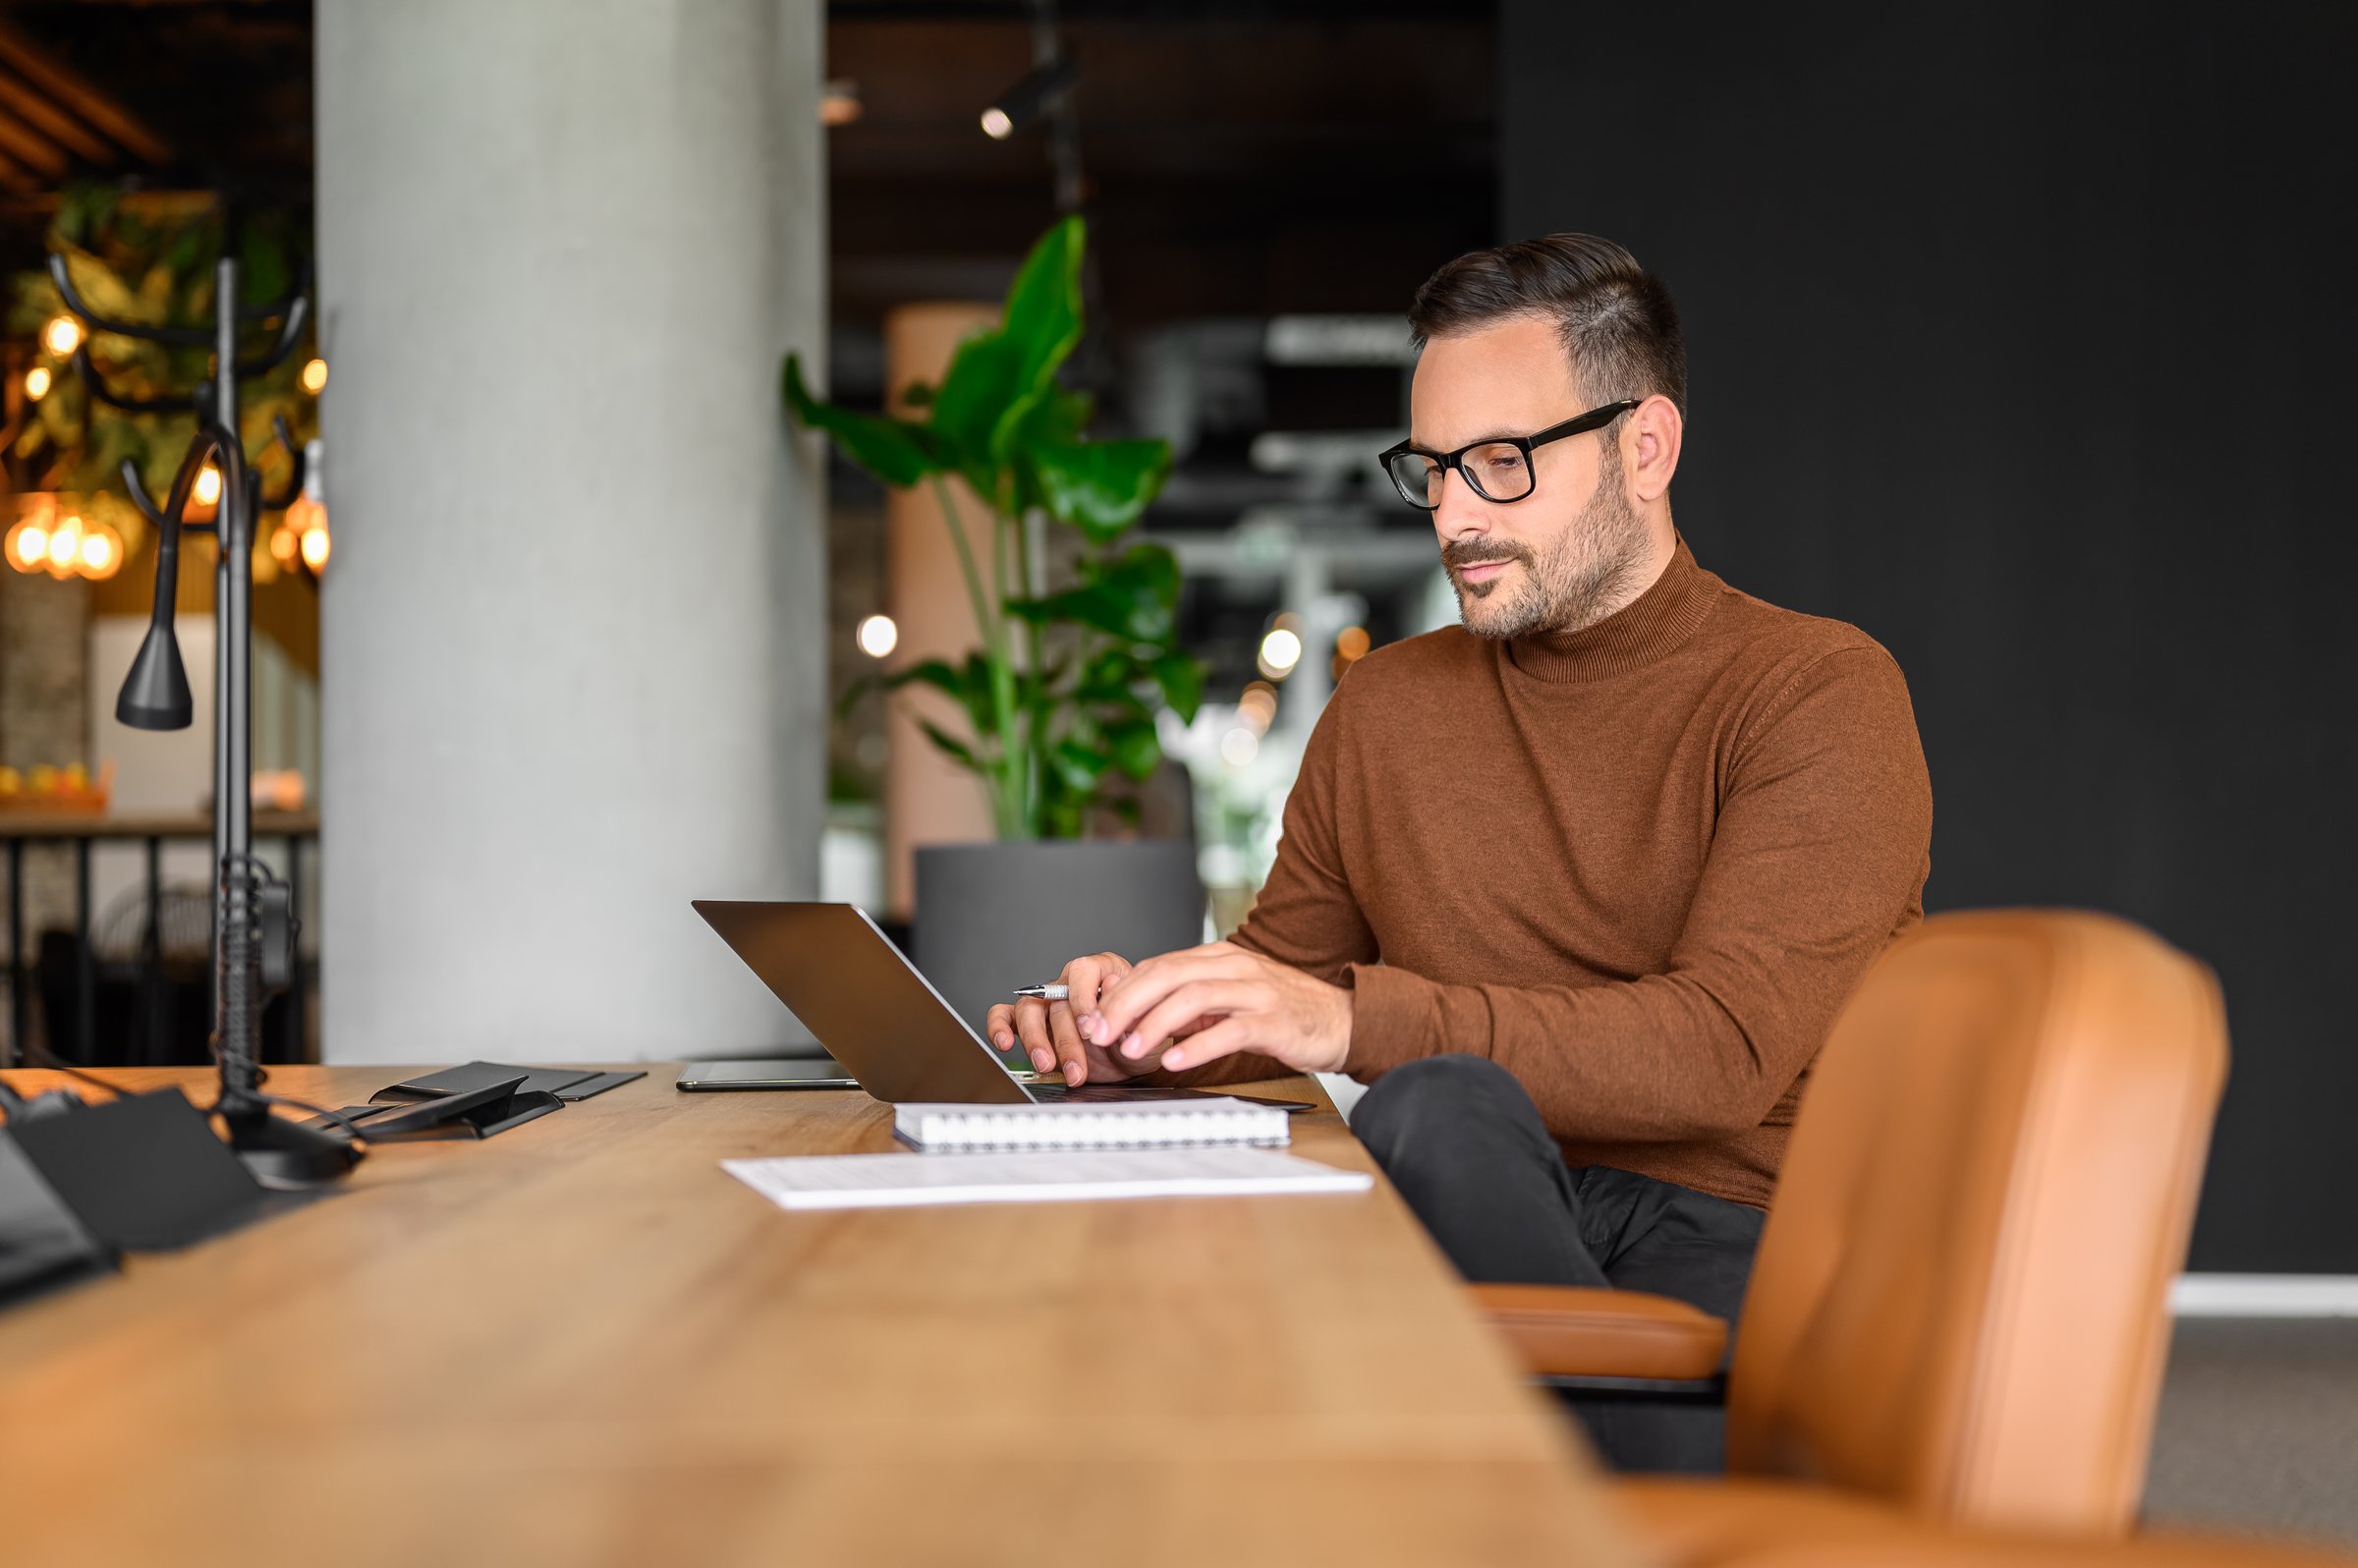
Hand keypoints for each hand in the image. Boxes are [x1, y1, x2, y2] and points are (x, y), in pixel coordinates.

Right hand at [984, 951, 1179, 1086]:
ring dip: (1035, 1040)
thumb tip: (1112, 986)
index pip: (1084, 971)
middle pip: (1055, 999)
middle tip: (1075, 1067)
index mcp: (1103, 971)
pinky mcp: (1033, 1025)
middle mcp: (1072, 983)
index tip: (1090, 1028)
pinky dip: (1000, 1027)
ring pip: (1029, 1009)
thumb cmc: (1141, 1036)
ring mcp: (1050, 1003)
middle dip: (1064, 1038)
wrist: (1134, 1059)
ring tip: (1046, 1065)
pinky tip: (1005, 1043)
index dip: (1083, 998)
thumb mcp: (1147, 1028)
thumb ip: (1132, 1011)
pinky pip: (1006, 1017)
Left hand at [1083, 941, 1350, 1076]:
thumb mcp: (1231, 999)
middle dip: (1125, 1004)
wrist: (1342, 1020)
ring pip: (1193, 997)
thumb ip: (1191, 1003)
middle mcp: (1235, 967)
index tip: (1094, 1017)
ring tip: (1130, 1048)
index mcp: (1220, 958)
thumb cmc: (1284, 1012)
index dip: (1121, 991)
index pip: (1158, 966)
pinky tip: (1175, 1061)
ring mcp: (1256, 992)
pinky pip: (1229, 1030)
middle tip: (1099, 1032)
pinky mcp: (1274, 1021)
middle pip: (1167, 975)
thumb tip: (1140, 1018)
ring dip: (1154, 1024)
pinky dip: (1197, 1046)